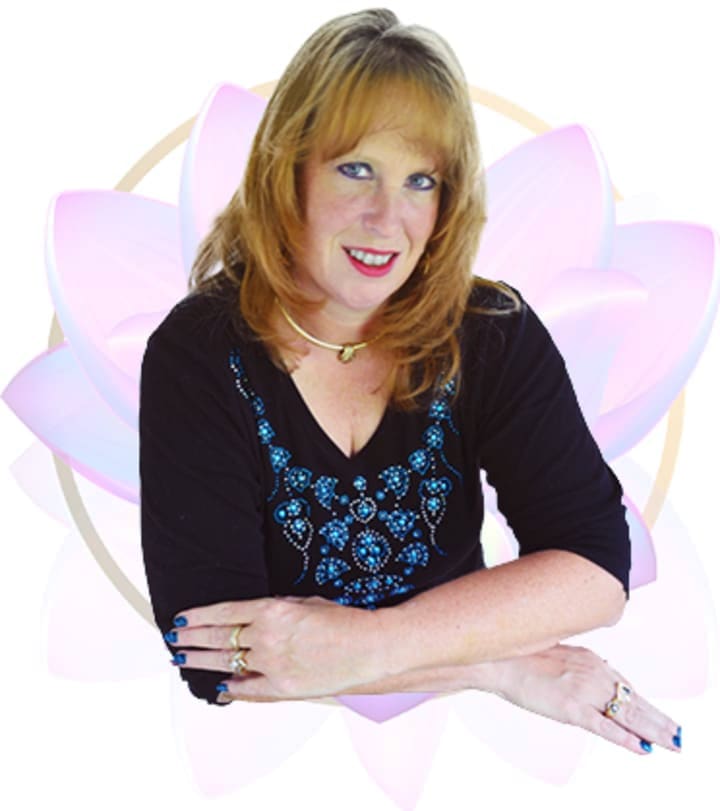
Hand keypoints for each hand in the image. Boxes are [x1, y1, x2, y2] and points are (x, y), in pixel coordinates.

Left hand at [166, 595, 379, 700]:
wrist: (369, 648)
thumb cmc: (344, 620)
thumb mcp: (306, 601)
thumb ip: (276, 608)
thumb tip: (253, 614)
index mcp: (272, 610)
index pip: (224, 612)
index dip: (199, 616)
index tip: (182, 618)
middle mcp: (267, 637)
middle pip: (218, 638)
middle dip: (192, 638)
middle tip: (175, 638)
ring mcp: (273, 664)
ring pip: (227, 662)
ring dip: (202, 661)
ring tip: (184, 659)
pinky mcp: (283, 687)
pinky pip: (249, 688)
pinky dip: (232, 687)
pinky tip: (219, 685)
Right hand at [488, 644, 681, 754]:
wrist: (498, 659)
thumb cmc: (520, 657)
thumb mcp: (558, 655)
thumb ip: (578, 666)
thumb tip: (590, 675)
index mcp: (590, 660)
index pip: (625, 686)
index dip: (644, 704)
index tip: (658, 715)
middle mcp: (593, 673)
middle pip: (634, 701)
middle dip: (658, 719)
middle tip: (678, 735)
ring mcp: (583, 690)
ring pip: (627, 715)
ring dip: (653, 731)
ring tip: (671, 743)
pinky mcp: (571, 708)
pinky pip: (605, 727)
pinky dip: (626, 739)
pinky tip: (641, 748)